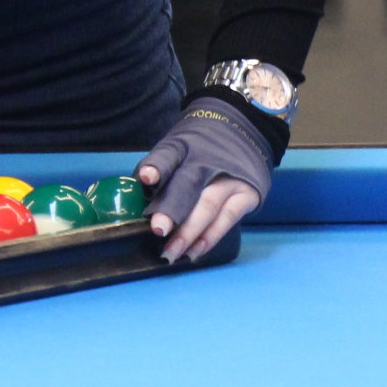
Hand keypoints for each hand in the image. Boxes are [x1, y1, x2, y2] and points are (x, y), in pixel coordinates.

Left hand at [137, 100, 271, 263]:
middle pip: (188, 185)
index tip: (146, 178)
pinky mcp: (247, 195)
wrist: (244, 134)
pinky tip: (194, 252)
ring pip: (208, 207)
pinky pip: (227, 220)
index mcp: (185, 146)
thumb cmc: (201, 149)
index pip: (169, 155)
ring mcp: (230, 178)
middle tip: (158, 229)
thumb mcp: (180, 148)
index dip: (157, 166)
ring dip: (189, 232)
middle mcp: (208, 161)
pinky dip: (209, 238)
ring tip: (170, 253)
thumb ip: (161, 171)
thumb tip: (140, 199)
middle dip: (172, 209)